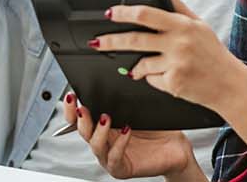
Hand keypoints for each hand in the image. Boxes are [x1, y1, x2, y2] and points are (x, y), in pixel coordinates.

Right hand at [63, 92, 194, 179]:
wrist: (175, 148)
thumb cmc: (157, 129)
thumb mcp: (139, 109)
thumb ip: (125, 99)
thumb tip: (118, 78)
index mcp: (102, 126)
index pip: (79, 118)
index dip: (71, 108)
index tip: (72, 96)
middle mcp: (103, 141)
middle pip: (82, 131)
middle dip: (79, 118)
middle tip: (82, 107)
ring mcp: (110, 156)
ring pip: (95, 145)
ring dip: (98, 131)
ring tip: (105, 117)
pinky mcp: (121, 168)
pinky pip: (115, 157)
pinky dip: (119, 144)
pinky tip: (126, 131)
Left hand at [93, 0, 246, 110]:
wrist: (230, 85)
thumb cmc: (213, 53)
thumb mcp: (198, 24)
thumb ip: (176, 4)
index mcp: (183, 25)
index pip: (146, 14)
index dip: (124, 13)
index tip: (110, 13)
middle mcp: (179, 44)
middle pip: (134, 40)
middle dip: (111, 41)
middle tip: (97, 42)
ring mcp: (176, 65)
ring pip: (141, 64)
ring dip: (136, 66)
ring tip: (141, 66)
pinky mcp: (174, 84)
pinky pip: (151, 79)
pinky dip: (152, 78)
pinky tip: (166, 76)